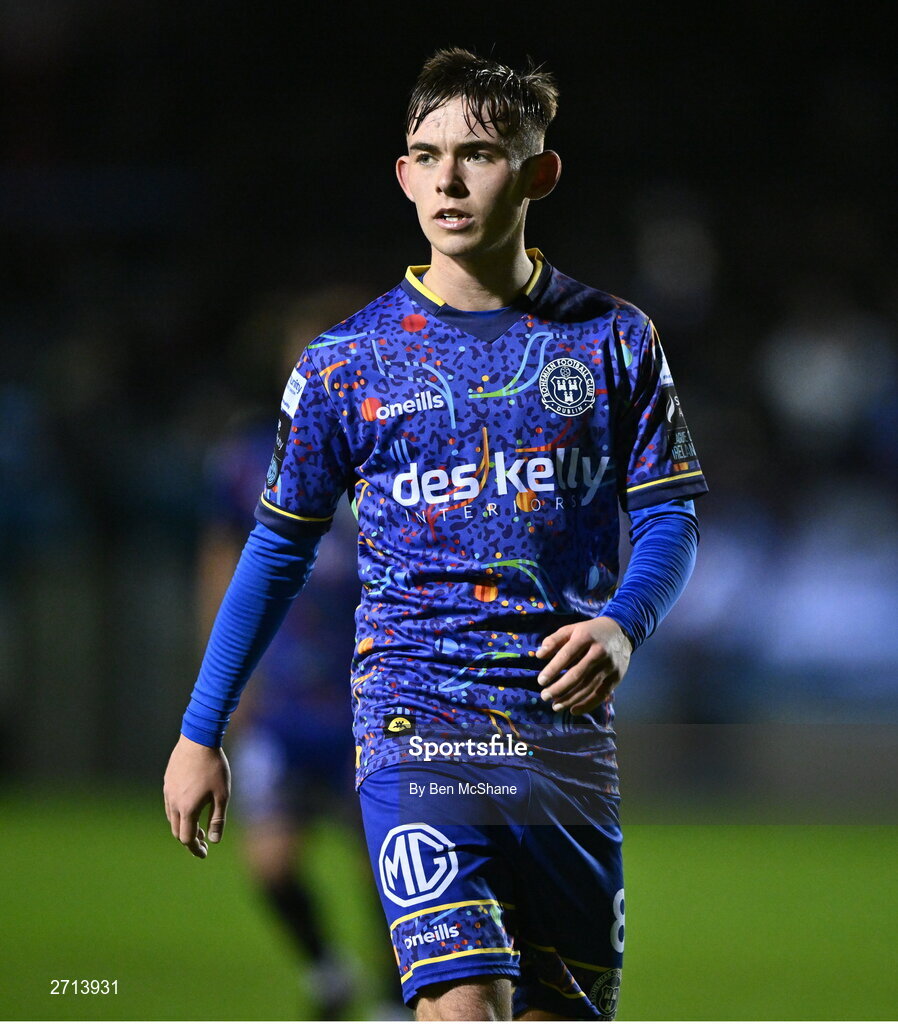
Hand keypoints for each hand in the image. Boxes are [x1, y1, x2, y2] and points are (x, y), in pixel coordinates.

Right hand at [163, 734, 230, 858]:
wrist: (198, 739)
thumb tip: (214, 841)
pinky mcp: (167, 781)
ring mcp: (168, 792)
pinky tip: (191, 806)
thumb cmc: (214, 767)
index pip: (187, 838)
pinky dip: (179, 812)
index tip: (204, 854)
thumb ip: (217, 819)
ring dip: (184, 826)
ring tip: (199, 825)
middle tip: (203, 841)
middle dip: (190, 839)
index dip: (196, 849)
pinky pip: (170, 804)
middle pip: (178, 831)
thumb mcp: (222, 795)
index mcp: (187, 809)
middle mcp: (174, 803)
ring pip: (172, 818)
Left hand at [536, 616, 631, 714]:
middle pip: (577, 674)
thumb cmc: (590, 632)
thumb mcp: (572, 629)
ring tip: (555, 706)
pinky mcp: (616, 677)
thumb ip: (554, 640)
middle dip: (559, 688)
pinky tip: (573, 710)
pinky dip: (587, 705)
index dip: (553, 669)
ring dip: (570, 699)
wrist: (621, 632)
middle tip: (544, 696)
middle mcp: (599, 652)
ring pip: (588, 687)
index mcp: (586, 637)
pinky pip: (601, 694)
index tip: (540, 681)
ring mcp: (609, 666)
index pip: (567, 654)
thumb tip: (539, 655)